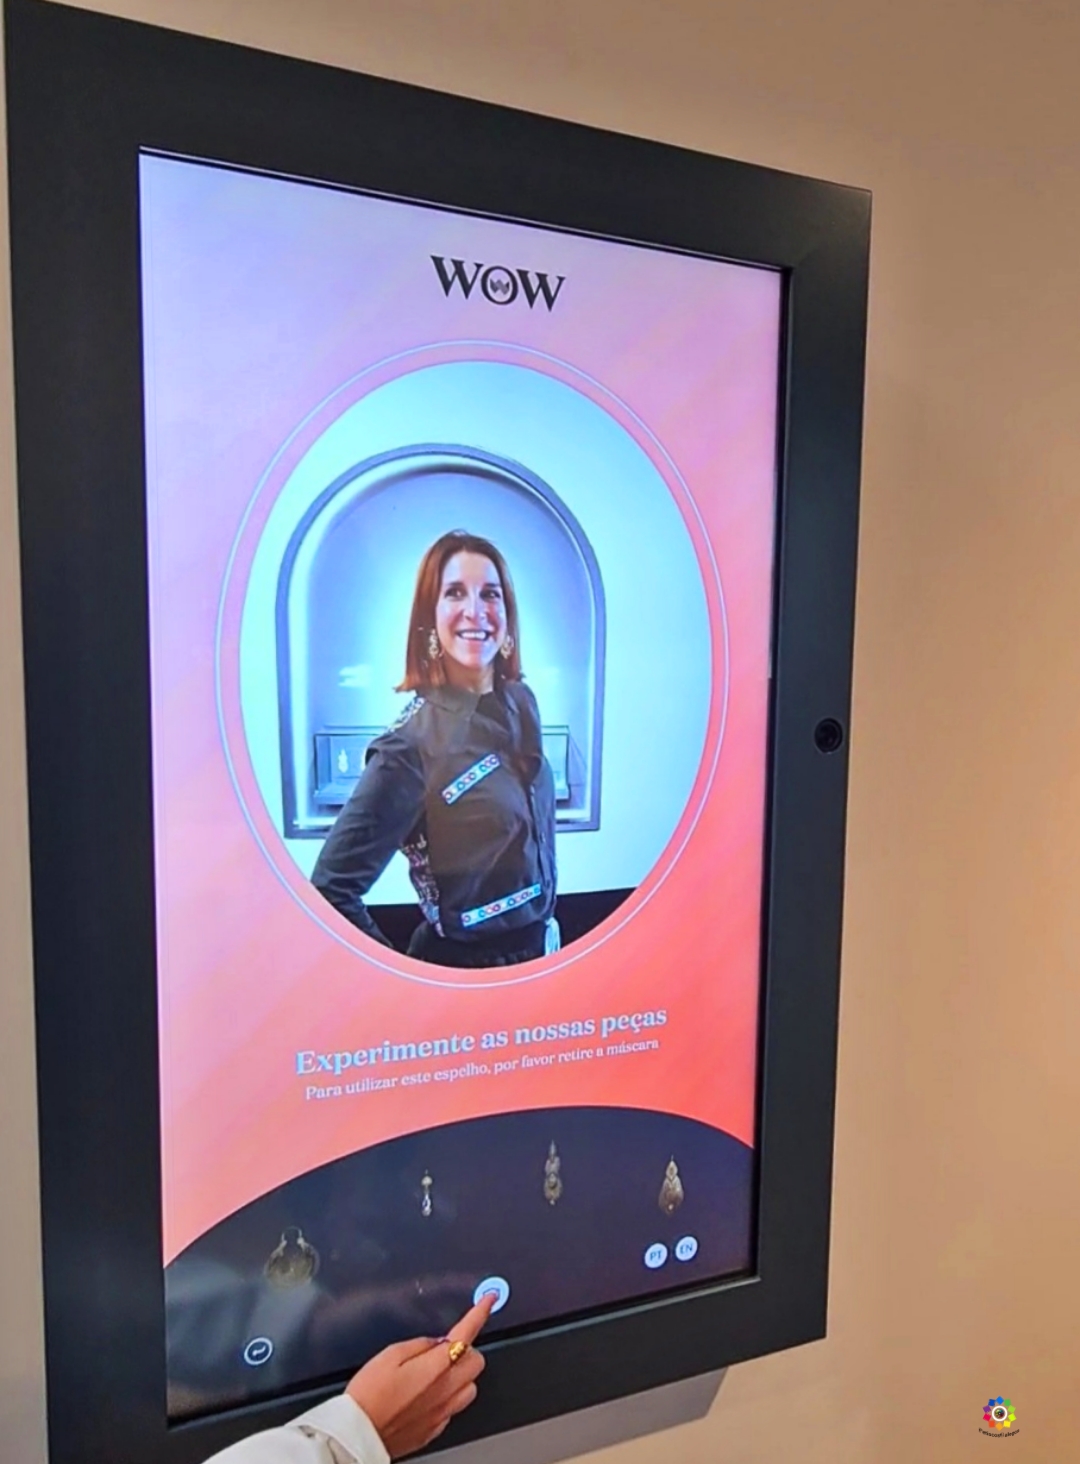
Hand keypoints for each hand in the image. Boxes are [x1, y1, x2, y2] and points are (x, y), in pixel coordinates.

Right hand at [346, 1293, 495, 1457]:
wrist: (357, 1436)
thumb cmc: (368, 1395)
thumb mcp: (389, 1355)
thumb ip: (419, 1345)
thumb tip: (436, 1343)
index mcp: (435, 1367)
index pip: (467, 1333)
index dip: (480, 1313)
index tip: (490, 1299)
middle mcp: (445, 1391)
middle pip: (477, 1363)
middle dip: (467, 1349)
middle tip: (445, 1347)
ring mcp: (442, 1413)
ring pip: (470, 1388)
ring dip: (460, 1376)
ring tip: (437, 1373)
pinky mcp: (434, 1430)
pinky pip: (453, 1408)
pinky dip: (447, 1397)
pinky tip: (427, 1395)